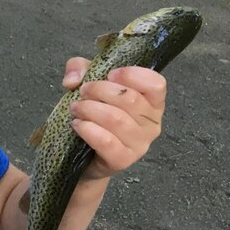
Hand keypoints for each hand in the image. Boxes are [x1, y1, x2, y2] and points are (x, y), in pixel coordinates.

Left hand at [61, 57, 166, 181]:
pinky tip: (77, 125)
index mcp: (152, 102)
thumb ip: (79, 69)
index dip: (132, 75)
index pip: (156, 84)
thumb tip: (73, 80)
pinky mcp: (124, 160)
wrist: (83, 155)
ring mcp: (140, 144)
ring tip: (76, 108)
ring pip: (117, 119)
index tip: (109, 73)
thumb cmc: (94, 114)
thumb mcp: (87, 83)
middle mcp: (152, 123)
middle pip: (131, 99)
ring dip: (90, 109)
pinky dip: (88, 129)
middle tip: (83, 92)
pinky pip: (107, 142)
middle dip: (100, 90)